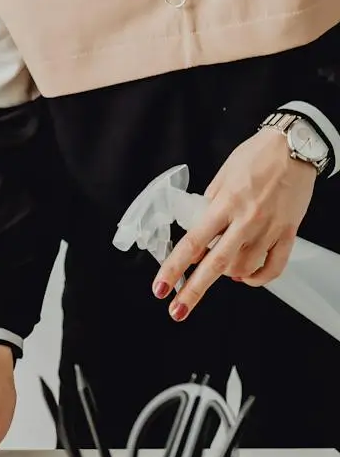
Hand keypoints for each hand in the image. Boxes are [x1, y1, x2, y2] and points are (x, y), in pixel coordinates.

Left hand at [153, 128, 317, 320]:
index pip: (193, 243)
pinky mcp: (289, 233)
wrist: (296, 146)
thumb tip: (200, 229)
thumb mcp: (223, 175)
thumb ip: (210, 204)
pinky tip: (247, 278)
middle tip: (178, 311)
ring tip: (220, 272)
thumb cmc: (256, 155)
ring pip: (244, 269)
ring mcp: (269, 229)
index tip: (160, 287)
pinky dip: (258, 279)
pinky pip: (273, 267)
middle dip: (194, 291)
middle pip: (216, 264)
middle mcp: (246, 220)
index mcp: (225, 204)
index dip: (174, 268)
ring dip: (227, 277)